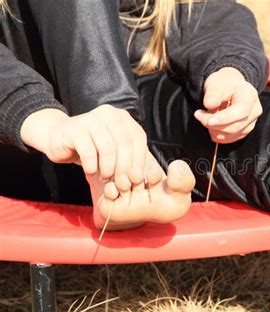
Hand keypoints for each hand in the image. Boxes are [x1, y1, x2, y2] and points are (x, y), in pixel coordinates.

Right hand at [21, 105, 156, 190]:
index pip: (138, 139)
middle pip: (125, 144)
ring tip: (106, 179)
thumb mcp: (116, 153)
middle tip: (123, 185)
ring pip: (108, 148)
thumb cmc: (93, 149)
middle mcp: (109, 114)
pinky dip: (92, 165)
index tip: (137, 180)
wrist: (60, 139)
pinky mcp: (74, 128)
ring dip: (109, 168)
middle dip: (125, 168)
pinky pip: (89, 151)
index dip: (139, 161)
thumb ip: (133, 159)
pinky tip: (91, 171)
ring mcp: (91, 118)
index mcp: (123, 118)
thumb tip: (155, 176)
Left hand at [194, 67, 262, 143]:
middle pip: (235, 126)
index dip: (225, 118)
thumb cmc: (224, 84)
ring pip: (231, 135)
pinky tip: (212, 124)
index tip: (209, 120)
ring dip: (214, 129)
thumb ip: (213, 94)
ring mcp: (251, 122)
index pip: (241, 111)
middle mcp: (254, 111)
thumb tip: (210, 104)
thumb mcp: (216, 83)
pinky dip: (217, 134)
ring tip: (205, 116)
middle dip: (214, 125)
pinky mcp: (245, 131)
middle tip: (199, 115)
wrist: (230, 87)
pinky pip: (229, 139)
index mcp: (250, 96)